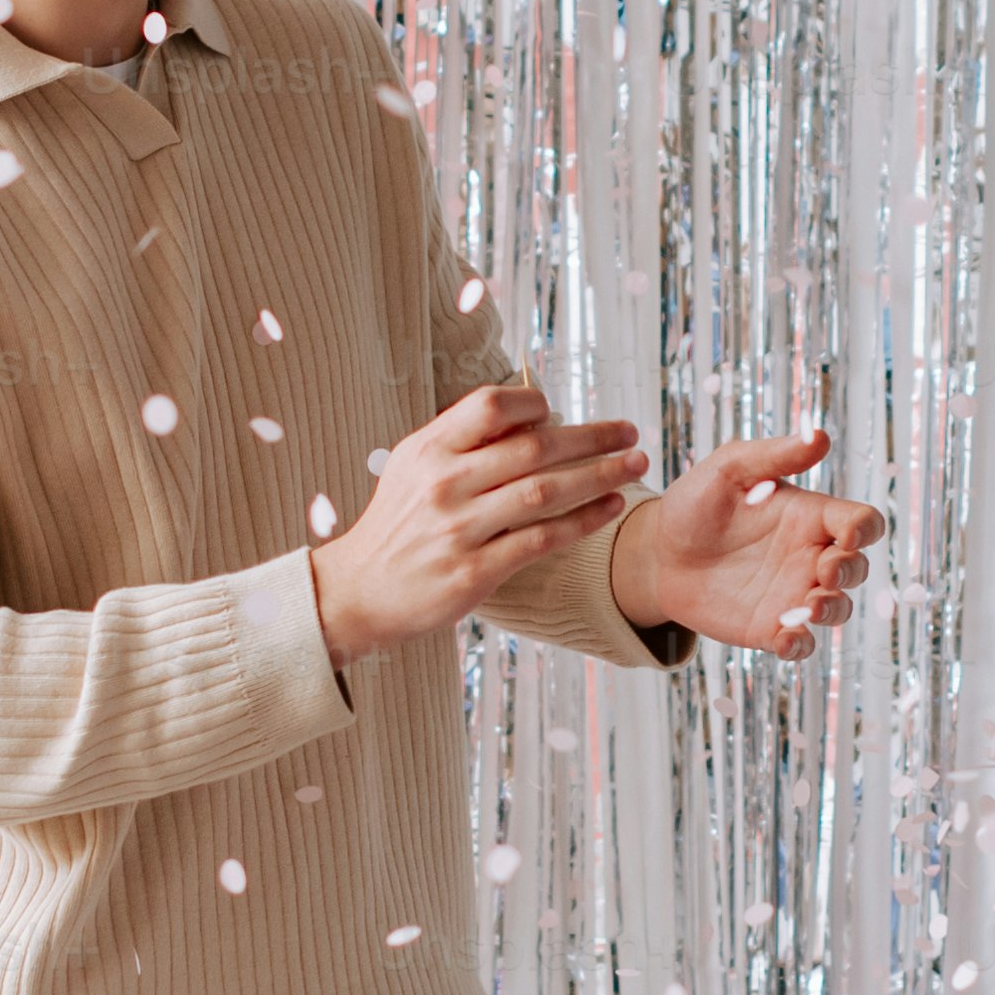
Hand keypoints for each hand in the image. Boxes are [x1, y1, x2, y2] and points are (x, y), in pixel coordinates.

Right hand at [312, 383, 645, 666]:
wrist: (358, 590)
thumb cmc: (398, 524)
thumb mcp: (415, 467)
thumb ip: (465, 440)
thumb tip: (532, 414)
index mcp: (429, 449)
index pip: (491, 404)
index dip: (535, 405)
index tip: (560, 415)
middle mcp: (443, 484)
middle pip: (533, 447)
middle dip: (592, 437)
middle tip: (632, 433)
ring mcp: (459, 529)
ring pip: (545, 492)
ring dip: (599, 475)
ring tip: (635, 465)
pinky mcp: (473, 572)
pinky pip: (541, 539)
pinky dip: (582, 521)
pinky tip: (610, 508)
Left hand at [608, 425, 888, 659]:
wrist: (656, 552)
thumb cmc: (696, 502)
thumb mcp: (731, 468)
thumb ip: (775, 455)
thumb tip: (820, 437)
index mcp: (810, 515)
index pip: (861, 521)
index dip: (866, 529)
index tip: (849, 533)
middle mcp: (809, 556)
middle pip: (857, 567)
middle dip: (850, 572)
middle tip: (823, 572)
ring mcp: (792, 594)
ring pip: (837, 609)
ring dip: (833, 610)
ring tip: (810, 606)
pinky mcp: (768, 626)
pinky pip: (800, 643)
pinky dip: (801, 644)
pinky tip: (786, 638)